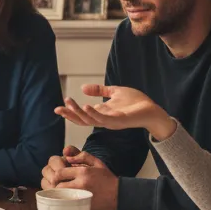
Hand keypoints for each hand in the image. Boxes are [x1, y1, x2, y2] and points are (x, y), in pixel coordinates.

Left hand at [43, 150, 119, 209]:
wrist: (121, 196)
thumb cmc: (108, 179)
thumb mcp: (97, 163)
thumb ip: (82, 156)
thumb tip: (66, 156)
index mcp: (83, 172)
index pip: (60, 172)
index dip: (57, 175)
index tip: (59, 177)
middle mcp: (82, 184)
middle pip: (58, 185)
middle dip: (56, 185)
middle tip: (59, 185)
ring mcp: (82, 196)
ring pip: (62, 196)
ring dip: (59, 194)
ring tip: (62, 193)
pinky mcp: (84, 207)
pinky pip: (68, 205)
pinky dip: (65, 202)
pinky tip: (67, 200)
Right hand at [55, 84, 175, 140]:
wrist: (153, 110)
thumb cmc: (136, 102)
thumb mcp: (114, 92)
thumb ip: (100, 90)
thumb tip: (83, 88)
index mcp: (102, 113)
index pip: (82, 115)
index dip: (70, 112)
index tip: (58, 108)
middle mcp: (103, 119)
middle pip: (82, 120)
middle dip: (70, 114)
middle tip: (58, 108)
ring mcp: (110, 121)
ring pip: (90, 120)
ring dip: (78, 112)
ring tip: (69, 103)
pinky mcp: (118, 121)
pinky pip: (103, 119)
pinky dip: (93, 113)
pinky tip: (86, 105)